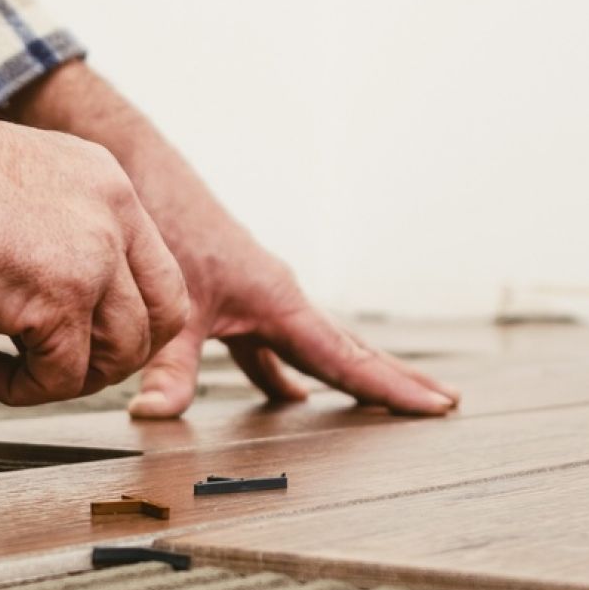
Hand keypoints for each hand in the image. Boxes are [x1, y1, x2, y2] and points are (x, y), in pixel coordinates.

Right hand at [0, 0, 186, 407]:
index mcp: (107, 185)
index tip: (86, 335)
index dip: (129, 317)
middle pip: (162, 317)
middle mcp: (113, 217)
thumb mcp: (20, 190)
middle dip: (114, 356)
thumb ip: (56, 234)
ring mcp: (92, 257)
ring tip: (12, 365)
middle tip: (59, 362)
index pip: (158, 271)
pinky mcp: (56, 299)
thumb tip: (49, 294)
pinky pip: (62, 377)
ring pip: (121, 354)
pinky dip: (23, 389)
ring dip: (66, 377)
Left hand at [5, 62, 459, 417]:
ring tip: (383, 404)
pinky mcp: (236, 299)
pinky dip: (288, 373)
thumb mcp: (171, 305)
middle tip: (443, 405)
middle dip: (392, 379)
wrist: (146, 173)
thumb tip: (155, 417)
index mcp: (279, 300)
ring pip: (315, 345)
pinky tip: (291, 397)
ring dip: (349, 374)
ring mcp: (261, 298)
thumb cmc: (166, 222)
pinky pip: (276, 345)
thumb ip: (168, 367)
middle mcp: (280, 297)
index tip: (438, 405)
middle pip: (348, 348)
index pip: (346, 357)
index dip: (391, 387)